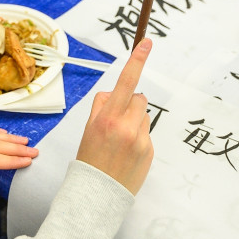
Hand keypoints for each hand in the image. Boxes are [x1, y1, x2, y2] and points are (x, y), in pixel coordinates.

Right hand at [76, 39, 153, 194]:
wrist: (98, 194)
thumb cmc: (89, 159)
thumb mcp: (88, 128)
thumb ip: (102, 106)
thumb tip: (116, 91)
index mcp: (108, 118)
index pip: (125, 82)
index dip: (137, 61)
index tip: (146, 43)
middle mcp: (126, 127)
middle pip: (140, 98)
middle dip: (131, 104)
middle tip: (117, 122)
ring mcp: (141, 140)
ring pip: (144, 116)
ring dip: (135, 122)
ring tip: (121, 142)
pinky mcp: (150, 151)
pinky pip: (147, 134)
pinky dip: (138, 138)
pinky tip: (127, 153)